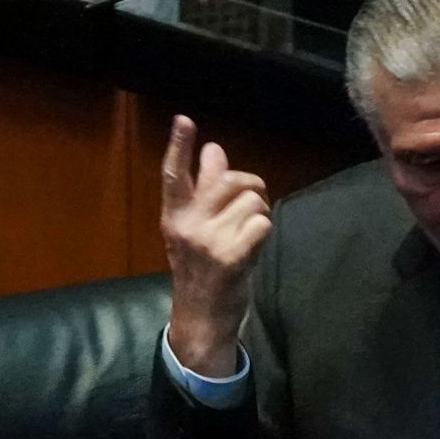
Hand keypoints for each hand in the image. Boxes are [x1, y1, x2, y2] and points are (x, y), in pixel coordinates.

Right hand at [160, 115, 271, 376]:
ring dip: (260, 214)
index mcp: (174, 216)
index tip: (184, 120)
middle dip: (250, 186)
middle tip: (253, 204)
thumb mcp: (197, 230)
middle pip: (228, 180)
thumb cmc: (204, 271)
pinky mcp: (231, 257)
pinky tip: (255, 248)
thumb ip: (205, 190)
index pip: (174, 175)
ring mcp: (208, 241)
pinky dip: (265, 232)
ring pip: (251, 201)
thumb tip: (214, 150)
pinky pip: (261, 223)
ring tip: (250, 234)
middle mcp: (187, 225)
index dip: (179, 146)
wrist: (203, 318)